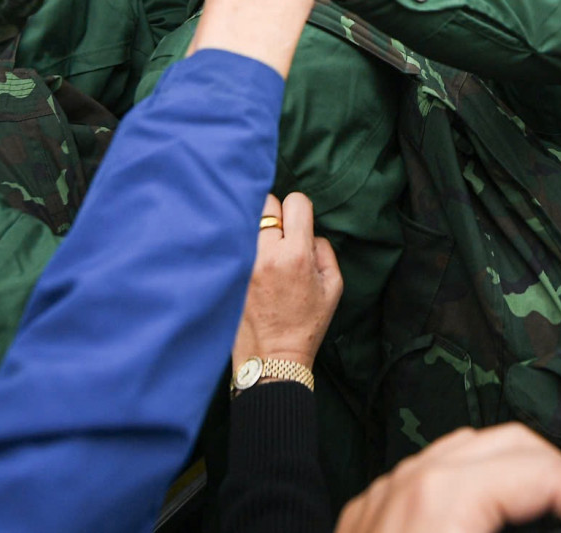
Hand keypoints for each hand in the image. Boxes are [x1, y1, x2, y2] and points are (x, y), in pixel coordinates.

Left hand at [235, 193, 342, 372]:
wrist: (272, 357)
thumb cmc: (306, 324)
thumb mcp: (333, 287)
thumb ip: (324, 250)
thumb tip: (309, 232)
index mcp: (297, 254)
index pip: (295, 201)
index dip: (301, 209)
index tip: (299, 223)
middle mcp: (267, 253)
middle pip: (266, 202)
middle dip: (275, 213)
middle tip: (279, 232)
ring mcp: (243, 262)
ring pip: (245, 217)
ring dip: (255, 225)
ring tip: (261, 244)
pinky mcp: (227, 273)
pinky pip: (230, 240)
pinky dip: (238, 241)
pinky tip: (243, 255)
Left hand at [335, 424, 560, 532]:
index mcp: (443, 500)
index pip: (542, 471)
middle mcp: (409, 486)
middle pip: (509, 445)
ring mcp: (382, 500)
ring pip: (466, 454)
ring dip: (519, 478)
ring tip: (556, 520)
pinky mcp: (366, 523)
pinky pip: (429, 479)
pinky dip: (474, 488)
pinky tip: (491, 525)